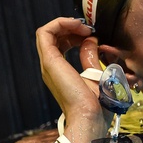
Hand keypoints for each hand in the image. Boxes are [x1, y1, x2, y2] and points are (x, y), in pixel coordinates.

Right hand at [36, 17, 110, 142]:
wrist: (90, 118)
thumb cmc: (98, 104)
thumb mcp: (98, 74)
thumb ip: (91, 56)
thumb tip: (92, 39)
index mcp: (61, 71)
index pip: (60, 43)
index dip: (75, 33)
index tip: (93, 34)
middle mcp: (51, 67)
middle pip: (54, 36)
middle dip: (71, 27)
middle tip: (90, 29)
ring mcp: (49, 64)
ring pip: (47, 32)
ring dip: (66, 23)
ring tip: (85, 27)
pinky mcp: (50, 62)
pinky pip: (45, 33)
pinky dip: (60, 23)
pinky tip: (78, 26)